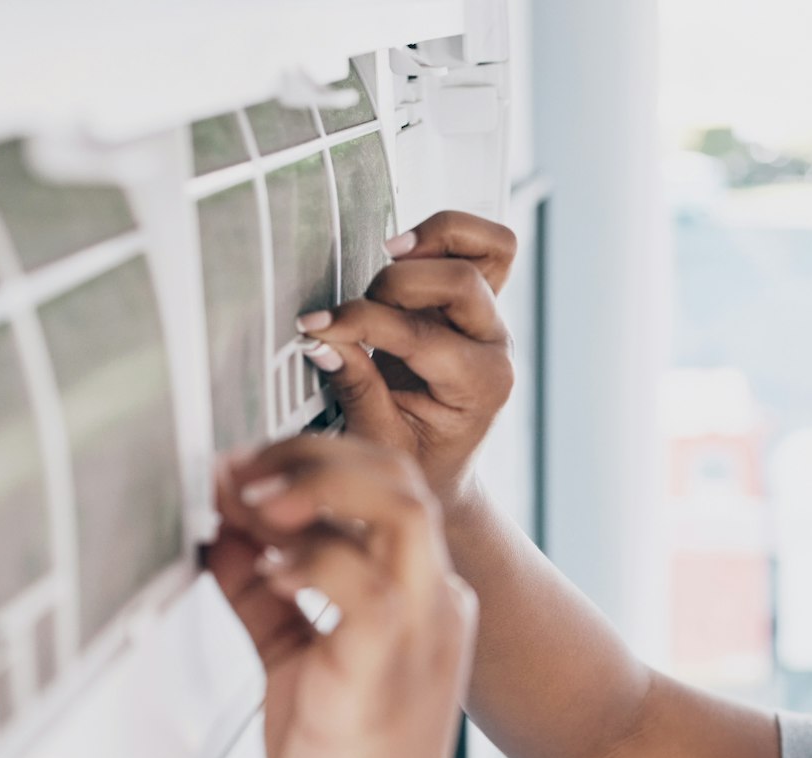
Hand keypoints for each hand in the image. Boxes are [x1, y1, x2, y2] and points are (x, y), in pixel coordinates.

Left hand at [207, 436, 477, 757]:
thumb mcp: (298, 664)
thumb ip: (267, 598)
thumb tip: (218, 535)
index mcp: (421, 597)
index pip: (386, 486)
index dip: (310, 458)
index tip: (240, 467)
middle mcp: (435, 603)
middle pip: (397, 476)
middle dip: (309, 454)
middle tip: (237, 471)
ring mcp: (420, 632)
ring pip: (396, 507)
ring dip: (313, 487)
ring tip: (247, 500)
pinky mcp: (386, 669)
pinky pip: (362, 582)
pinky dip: (306, 559)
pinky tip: (261, 569)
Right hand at [295, 211, 516, 507]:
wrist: (444, 468)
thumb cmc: (416, 459)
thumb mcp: (379, 437)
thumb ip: (354, 386)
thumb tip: (321, 338)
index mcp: (480, 387)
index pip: (419, 335)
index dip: (360, 323)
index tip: (316, 326)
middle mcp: (495, 347)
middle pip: (460, 282)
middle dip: (395, 286)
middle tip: (358, 309)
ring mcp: (492, 319)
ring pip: (490, 249)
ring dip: (434, 240)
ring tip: (390, 253)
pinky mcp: (480, 301)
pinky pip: (487, 248)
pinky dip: (449, 235)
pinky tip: (406, 249)